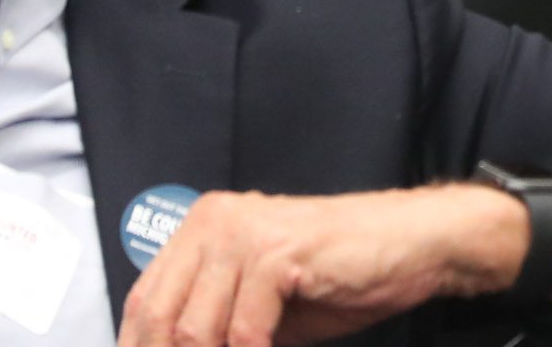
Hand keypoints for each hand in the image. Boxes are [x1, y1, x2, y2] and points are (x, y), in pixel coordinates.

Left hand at [117, 185, 517, 346]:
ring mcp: (243, 234)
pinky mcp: (276, 253)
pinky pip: (244, 331)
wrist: (408, 245)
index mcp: (202, 226)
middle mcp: (213, 221)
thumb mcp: (258, 303)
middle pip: (160, 316)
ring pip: (195, 329)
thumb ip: (214, 326)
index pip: (144, 301)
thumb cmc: (336, 275)